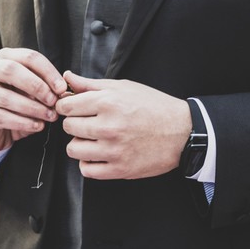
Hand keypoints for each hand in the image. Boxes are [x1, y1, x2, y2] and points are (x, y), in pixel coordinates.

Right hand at [0, 48, 66, 157]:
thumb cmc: (19, 102)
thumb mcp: (34, 90)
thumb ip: (48, 85)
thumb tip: (65, 89)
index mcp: (5, 58)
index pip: (29, 57)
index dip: (48, 72)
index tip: (63, 89)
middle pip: (11, 70)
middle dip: (37, 86)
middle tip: (53, 101)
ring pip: (6, 97)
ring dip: (33, 108)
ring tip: (50, 116)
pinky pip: (1, 117)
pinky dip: (23, 122)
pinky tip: (38, 126)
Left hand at [56, 71, 190, 179]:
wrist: (182, 132)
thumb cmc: (155, 107)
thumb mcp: (125, 88)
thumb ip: (92, 85)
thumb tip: (67, 78)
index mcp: (108, 102)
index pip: (66, 107)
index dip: (69, 107)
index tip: (77, 110)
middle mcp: (109, 126)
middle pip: (68, 127)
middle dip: (76, 124)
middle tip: (91, 124)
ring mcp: (114, 150)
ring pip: (74, 150)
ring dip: (81, 145)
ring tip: (95, 140)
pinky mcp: (120, 169)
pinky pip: (87, 170)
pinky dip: (89, 163)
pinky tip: (99, 155)